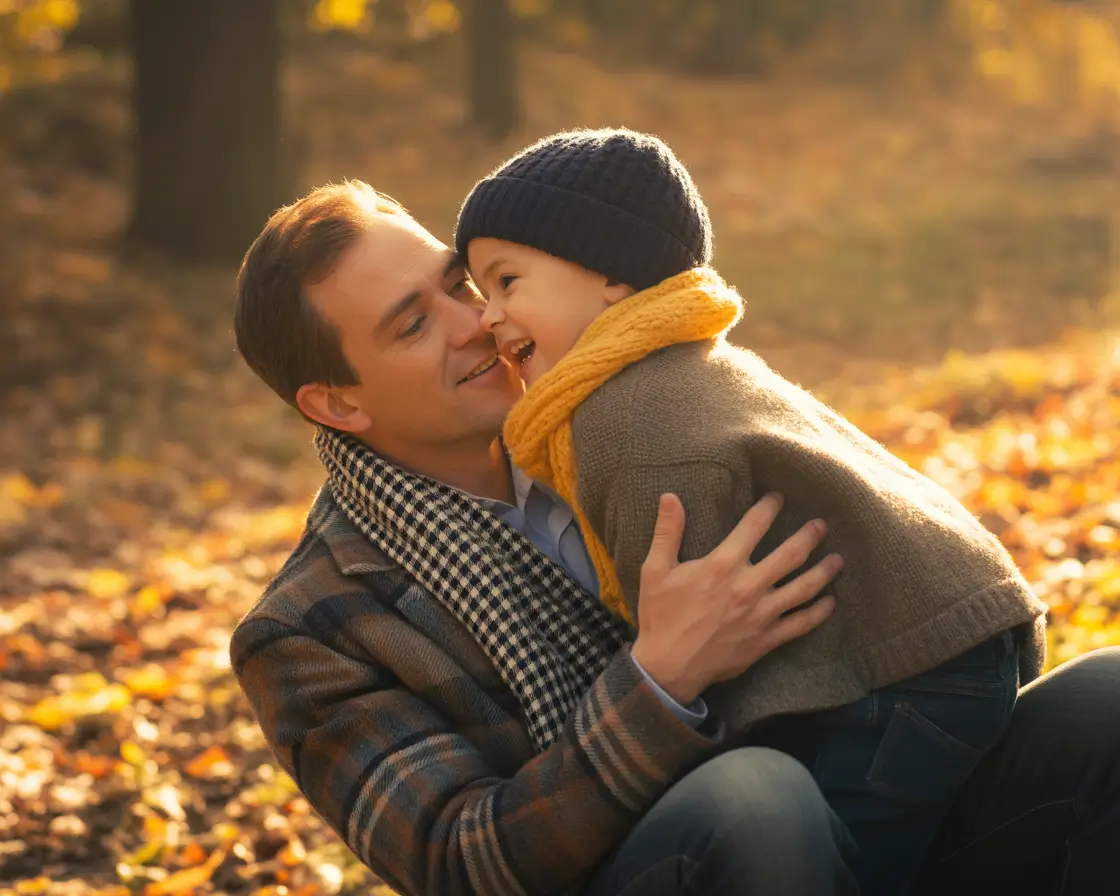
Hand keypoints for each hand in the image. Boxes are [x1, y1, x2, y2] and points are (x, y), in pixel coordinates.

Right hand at [630, 492, 840, 704]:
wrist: (668, 667)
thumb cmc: (660, 616)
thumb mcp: (655, 570)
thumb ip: (667, 532)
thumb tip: (670, 497)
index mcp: (722, 565)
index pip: (754, 526)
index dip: (769, 508)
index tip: (778, 498)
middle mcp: (748, 586)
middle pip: (790, 555)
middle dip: (809, 536)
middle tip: (821, 525)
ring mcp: (761, 615)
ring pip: (804, 588)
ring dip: (824, 572)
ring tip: (838, 559)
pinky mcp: (766, 639)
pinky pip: (801, 624)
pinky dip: (819, 612)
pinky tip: (831, 602)